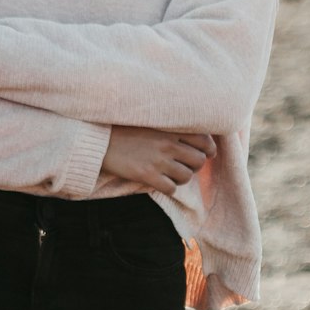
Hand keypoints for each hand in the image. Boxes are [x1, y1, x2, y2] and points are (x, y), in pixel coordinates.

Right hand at [102, 126, 217, 196]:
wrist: (101, 140)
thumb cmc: (125, 129)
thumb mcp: (151, 121)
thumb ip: (171, 127)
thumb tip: (193, 136)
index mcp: (171, 128)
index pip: (204, 140)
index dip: (209, 149)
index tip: (206, 153)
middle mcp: (168, 144)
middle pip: (199, 160)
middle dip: (194, 165)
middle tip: (184, 165)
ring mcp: (159, 160)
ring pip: (187, 176)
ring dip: (181, 178)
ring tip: (171, 174)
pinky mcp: (147, 175)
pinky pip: (171, 189)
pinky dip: (169, 188)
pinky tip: (160, 182)